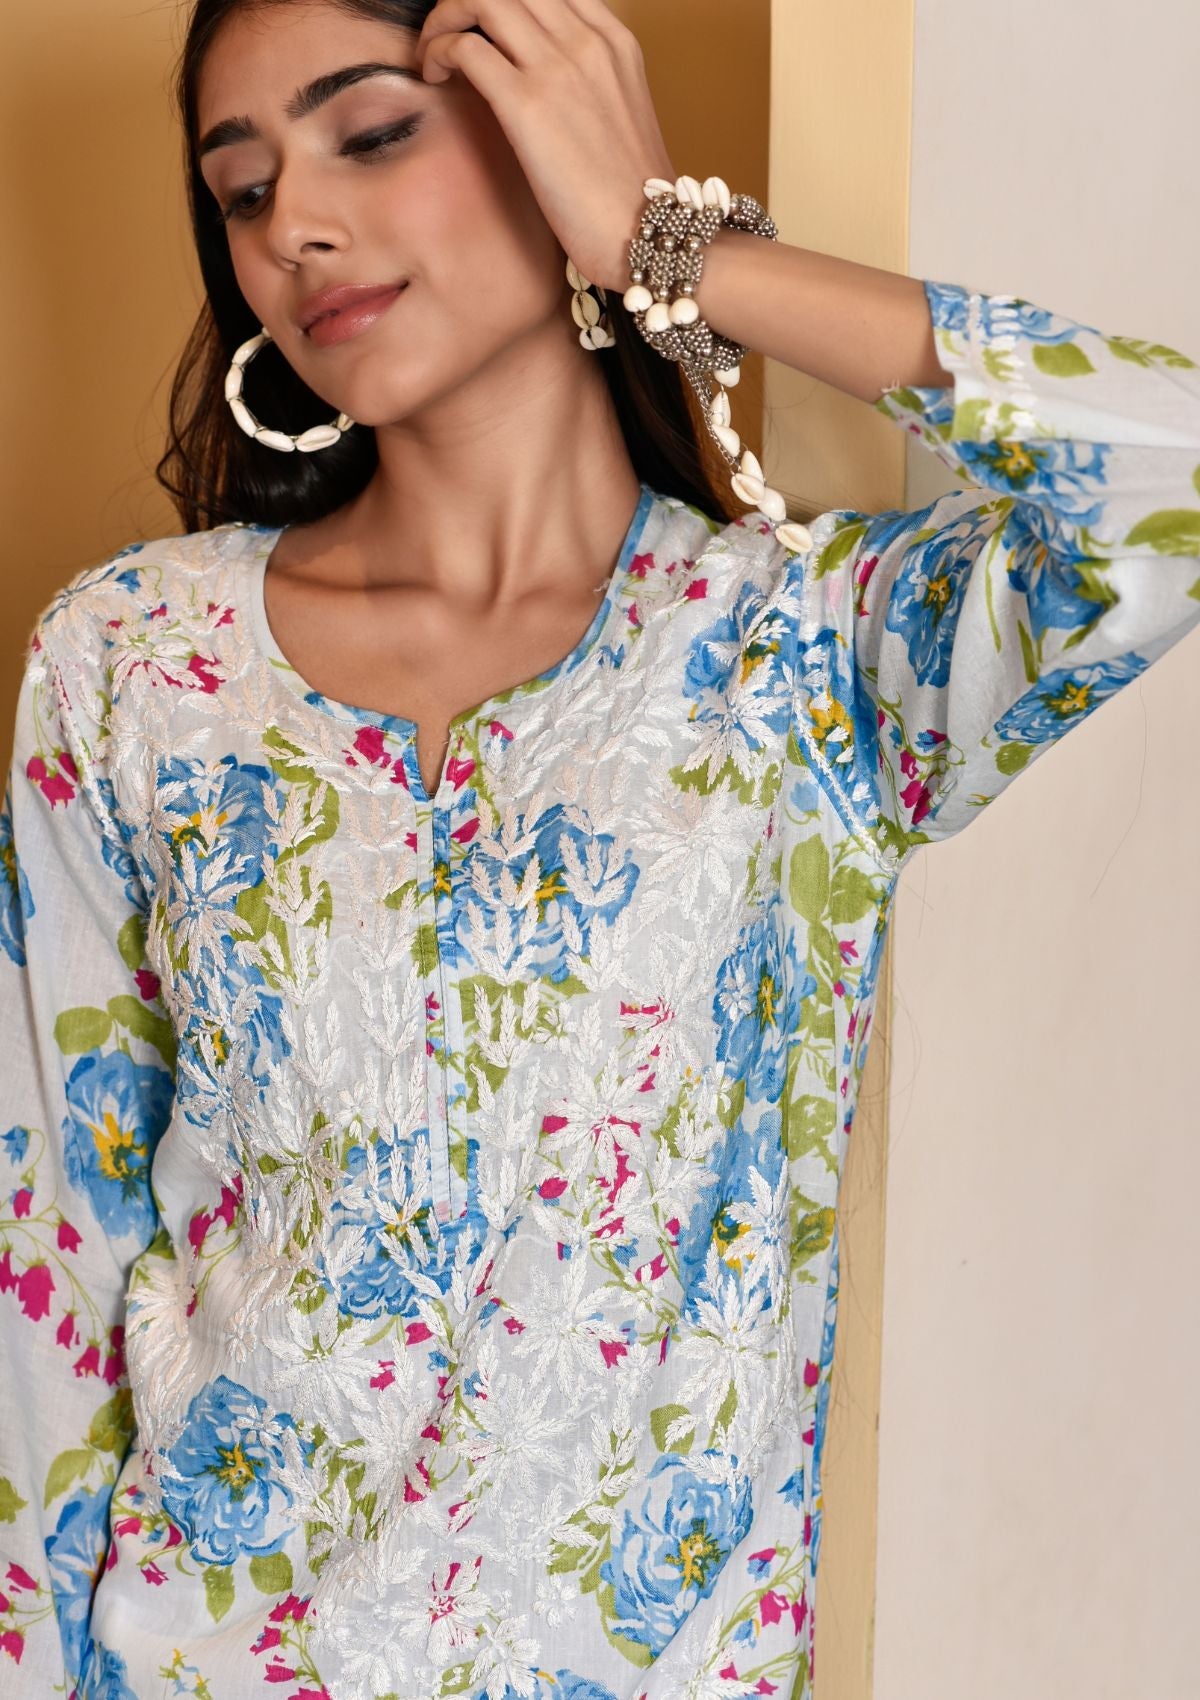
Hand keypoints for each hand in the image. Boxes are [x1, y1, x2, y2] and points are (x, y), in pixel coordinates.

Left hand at [416, 0, 676, 293]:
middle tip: (446, 30)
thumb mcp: (619, 116)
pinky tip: (435, 77)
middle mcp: (586, 41)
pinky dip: (438, 51)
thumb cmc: (629, 197)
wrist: (645, 234)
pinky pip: (466, 47)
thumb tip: (540, 82)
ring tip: (433, 52)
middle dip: (466, 0)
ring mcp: (558, 68)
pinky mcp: (527, 104)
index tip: (482, 24)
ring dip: (444, 16)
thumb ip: (587, 84)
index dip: (505, 2)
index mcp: (614, 41)